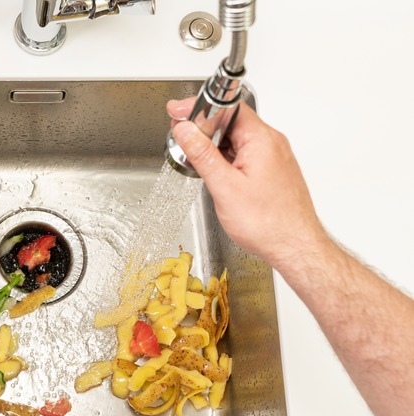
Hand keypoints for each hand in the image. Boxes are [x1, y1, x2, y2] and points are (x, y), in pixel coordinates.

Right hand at [167, 98, 328, 267]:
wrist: (295, 248)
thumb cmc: (268, 223)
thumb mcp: (224, 187)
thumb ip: (202, 154)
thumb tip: (185, 130)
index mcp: (262, 140)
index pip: (228, 108)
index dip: (199, 107)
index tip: (178, 112)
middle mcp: (271, 144)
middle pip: (231, 122)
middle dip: (204, 130)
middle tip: (182, 141)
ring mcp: (274, 157)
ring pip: (237, 140)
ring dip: (215, 147)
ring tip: (198, 164)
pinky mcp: (273, 171)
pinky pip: (246, 154)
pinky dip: (227, 159)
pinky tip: (217, 176)